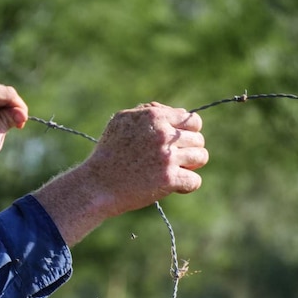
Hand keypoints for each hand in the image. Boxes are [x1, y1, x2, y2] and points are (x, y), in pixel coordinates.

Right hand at [34, 103, 207, 245]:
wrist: (96, 185)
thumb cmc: (108, 154)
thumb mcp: (120, 122)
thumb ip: (146, 112)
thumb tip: (170, 110)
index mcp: (153, 117)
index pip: (191, 119)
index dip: (187, 132)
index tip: (176, 143)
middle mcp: (163, 134)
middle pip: (199, 139)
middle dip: (189, 149)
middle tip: (173, 160)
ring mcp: (167, 157)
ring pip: (201, 157)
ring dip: (190, 166)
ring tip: (174, 171)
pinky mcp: (169, 179)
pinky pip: (195, 181)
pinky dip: (186, 186)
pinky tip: (174, 187)